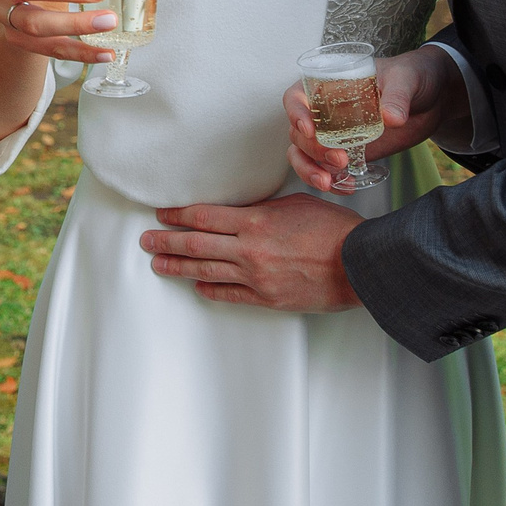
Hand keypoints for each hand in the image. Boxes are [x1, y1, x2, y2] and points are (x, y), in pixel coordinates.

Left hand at [139, 195, 363, 311]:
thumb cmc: (333, 230)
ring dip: (178, 266)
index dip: (178, 215)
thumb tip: (237, 213)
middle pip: (196, 245)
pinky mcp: (267, 299)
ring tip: (158, 263)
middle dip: (167, 241)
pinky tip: (196, 285)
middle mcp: (249, 250)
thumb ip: (261, 210)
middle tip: (146, 240)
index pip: (204, 217)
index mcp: (255, 222)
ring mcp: (256, 278)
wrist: (359, 264)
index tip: (162, 214)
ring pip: (206, 271)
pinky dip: (210, 289)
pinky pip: (229, 295)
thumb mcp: (294, 206)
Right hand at [285, 48, 463, 192]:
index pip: (296, 97)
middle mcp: (324, 111)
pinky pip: (327, 170)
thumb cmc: (412, 76)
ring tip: (328, 183)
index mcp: (328, 84)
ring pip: (303, 155)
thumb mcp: (406, 79)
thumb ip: (398, 96)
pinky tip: (347, 188)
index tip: (308, 130)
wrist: (431, 99)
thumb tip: (391, 118)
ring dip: (309, 170)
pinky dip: (331, 182)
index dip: (295, 113)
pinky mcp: (347, 153)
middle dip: (313, 150)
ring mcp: (333, 135)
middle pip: (298, 133)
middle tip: (339, 159)